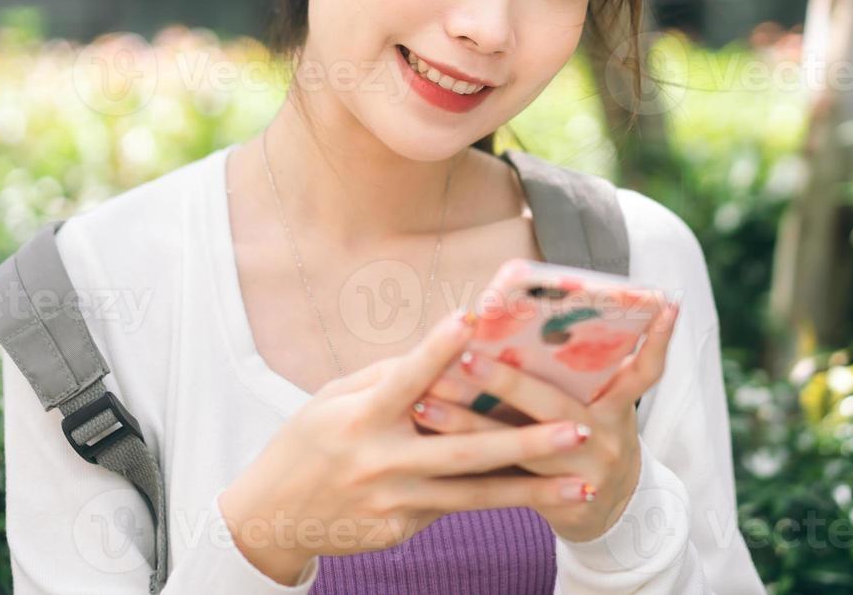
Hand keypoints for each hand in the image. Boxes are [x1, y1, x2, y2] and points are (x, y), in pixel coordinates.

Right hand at [217, 307, 605, 583]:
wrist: (270, 518)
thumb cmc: (307, 443)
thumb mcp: (332, 399)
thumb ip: (387, 379)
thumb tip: (443, 354)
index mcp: (359, 417)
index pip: (406, 378)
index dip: (438, 349)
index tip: (472, 320)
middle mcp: (379, 461)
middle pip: (462, 451)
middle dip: (525, 441)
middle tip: (577, 430)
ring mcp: (392, 502)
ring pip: (473, 496)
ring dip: (532, 490)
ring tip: (582, 484)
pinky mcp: (399, 530)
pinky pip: (450, 507)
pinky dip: (491, 496)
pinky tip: (537, 493)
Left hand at [412, 296, 680, 542]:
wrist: (608, 516)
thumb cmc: (589, 438)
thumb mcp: (599, 406)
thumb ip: (571, 372)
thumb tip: (517, 317)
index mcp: (620, 404)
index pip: (647, 368)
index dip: (660, 338)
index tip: (666, 300)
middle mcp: (609, 435)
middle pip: (554, 405)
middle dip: (506, 381)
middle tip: (465, 354)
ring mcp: (585, 471)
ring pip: (518, 446)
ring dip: (467, 421)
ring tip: (426, 398)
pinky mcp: (559, 500)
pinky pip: (503, 480)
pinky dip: (464, 456)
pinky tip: (430, 429)